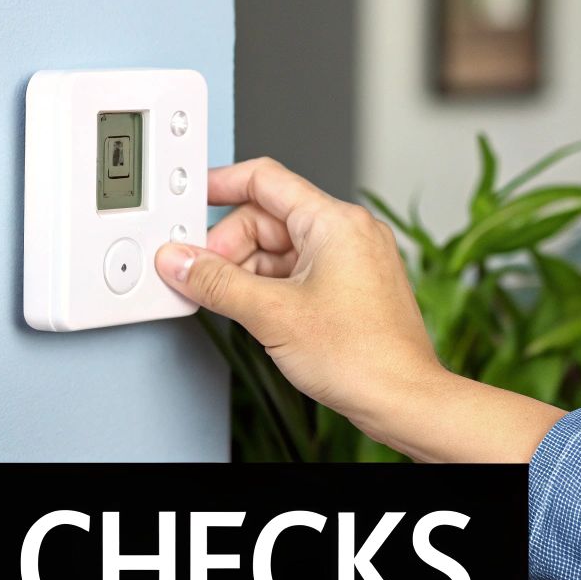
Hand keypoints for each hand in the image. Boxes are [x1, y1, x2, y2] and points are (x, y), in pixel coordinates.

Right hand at [155, 158, 563, 462]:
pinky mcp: (354, 287)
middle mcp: (349, 232)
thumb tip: (179, 262)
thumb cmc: (361, 357)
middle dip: (230, 245)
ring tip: (227, 300)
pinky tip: (255, 311)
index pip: (264, 179)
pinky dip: (270, 286)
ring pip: (282, 248)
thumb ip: (216, 282)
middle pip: (268, 218)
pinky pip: (300, 270)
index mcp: (335, 221)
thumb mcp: (270, 314)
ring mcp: (354, 259)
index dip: (220, 185)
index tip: (192, 199)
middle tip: (203, 275)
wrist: (401, 400)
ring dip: (248, 271)